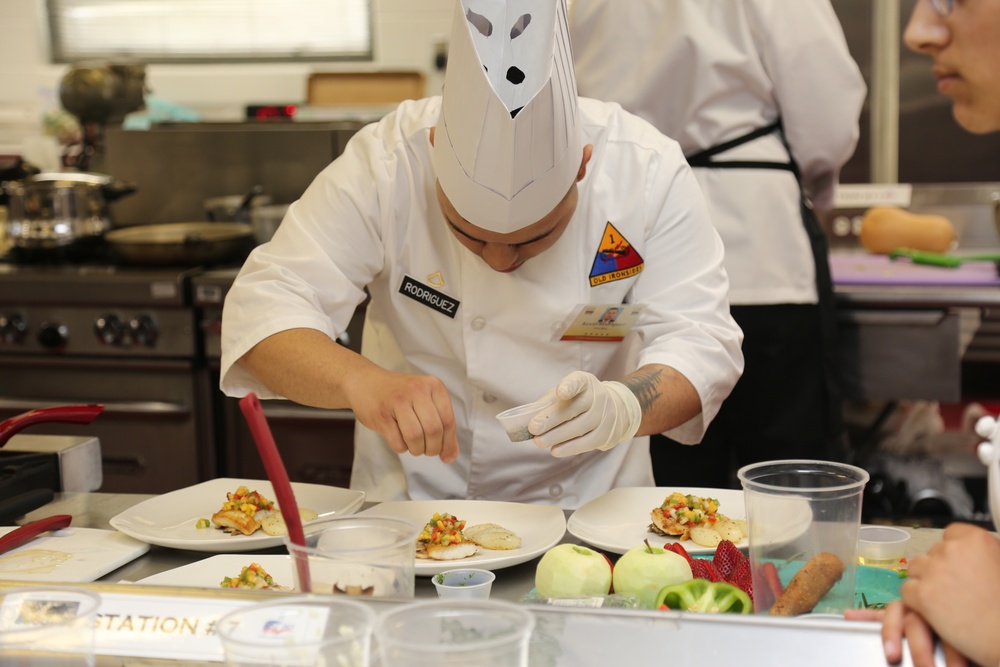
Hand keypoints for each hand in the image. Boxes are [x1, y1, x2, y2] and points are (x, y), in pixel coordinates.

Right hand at [347, 367, 458, 462]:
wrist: (365, 382)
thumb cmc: (399, 394)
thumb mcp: (425, 400)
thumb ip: (441, 424)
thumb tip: (450, 456)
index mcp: (433, 385)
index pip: (448, 420)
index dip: (449, 443)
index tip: (446, 455)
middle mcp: (417, 389)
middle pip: (433, 430)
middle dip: (433, 448)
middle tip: (428, 451)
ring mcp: (398, 401)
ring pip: (416, 437)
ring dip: (417, 450)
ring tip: (415, 447)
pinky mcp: (382, 414)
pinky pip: (398, 442)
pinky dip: (402, 448)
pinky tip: (400, 440)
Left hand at [528, 371, 640, 456]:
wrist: (616, 410)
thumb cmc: (580, 402)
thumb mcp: (566, 395)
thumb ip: (548, 404)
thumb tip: (523, 421)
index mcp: (585, 382)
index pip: (578, 381)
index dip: (570, 386)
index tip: (560, 392)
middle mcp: (598, 397)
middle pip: (574, 409)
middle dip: (552, 419)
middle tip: (533, 428)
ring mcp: (605, 416)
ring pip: (579, 428)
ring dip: (556, 436)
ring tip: (538, 442)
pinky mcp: (606, 434)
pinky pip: (586, 442)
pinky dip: (569, 448)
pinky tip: (554, 450)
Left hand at [898, 523, 999, 666]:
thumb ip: (982, 554)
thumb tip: (969, 551)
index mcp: (976, 540)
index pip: (950, 534)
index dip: (952, 552)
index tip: (958, 566)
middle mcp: (953, 550)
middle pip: (932, 552)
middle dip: (939, 570)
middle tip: (955, 590)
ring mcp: (935, 571)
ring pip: (915, 568)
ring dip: (925, 583)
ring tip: (947, 602)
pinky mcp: (923, 594)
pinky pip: (907, 590)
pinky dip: (916, 602)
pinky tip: (937, 612)